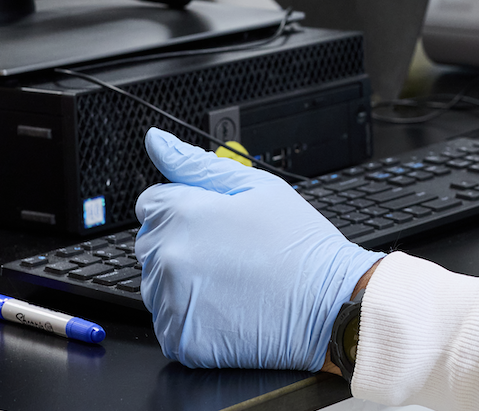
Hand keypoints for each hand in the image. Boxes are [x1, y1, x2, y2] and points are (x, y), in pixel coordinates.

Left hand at [135, 129, 380, 369]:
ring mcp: (172, 301)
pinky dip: (191, 316)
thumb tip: (156, 141)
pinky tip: (227, 306)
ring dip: (183, 280)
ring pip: (157, 284)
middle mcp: (168, 257)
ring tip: (232, 280)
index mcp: (182, 214)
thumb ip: (196, 164)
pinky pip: (169, 321)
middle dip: (181, 242)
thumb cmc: (297, 242)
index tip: (214, 222)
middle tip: (229, 251)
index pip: (150, 204)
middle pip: (150, 244)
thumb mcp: (255, 186)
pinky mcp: (180, 338)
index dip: (184, 208)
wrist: (329, 302)